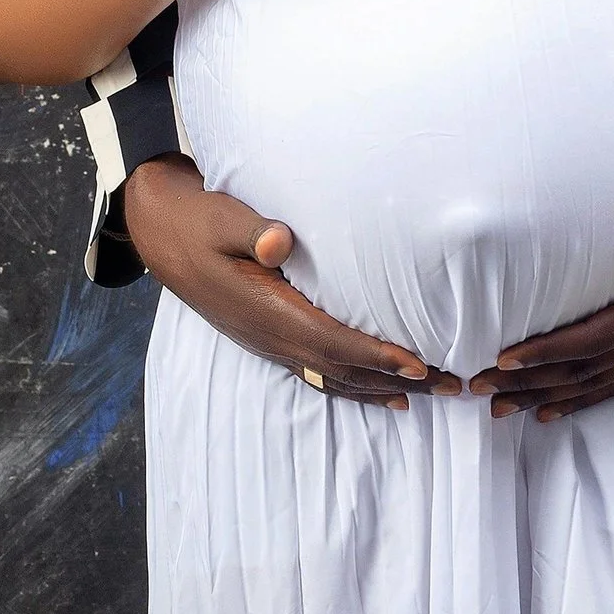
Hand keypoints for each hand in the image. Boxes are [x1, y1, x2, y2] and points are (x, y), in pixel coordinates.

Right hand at [123, 157, 457, 405]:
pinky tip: (380, 393)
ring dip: (382, 388)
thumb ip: (252, 229)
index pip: (333, 342)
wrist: (161, 234)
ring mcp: (269, 345)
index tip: (420, 364)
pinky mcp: (268, 340)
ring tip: (427, 397)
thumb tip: (278, 240)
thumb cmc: (199, 220)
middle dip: (398, 381)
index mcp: (267, 311)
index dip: (378, 356)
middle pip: (345, 370)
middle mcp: (271, 338)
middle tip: (452, 387)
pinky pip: (318, 374)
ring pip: (333, 379)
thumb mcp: (221, 216)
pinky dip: (353, 386)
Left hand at [466, 175, 613, 418]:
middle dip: (530, 383)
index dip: (548, 351)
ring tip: (501, 411)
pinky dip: (582, 400)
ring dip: (547, 398)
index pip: (594, 337)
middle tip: (481, 392)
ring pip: (596, 384)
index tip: (505, 358)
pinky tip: (551, 411)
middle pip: (584, 370)